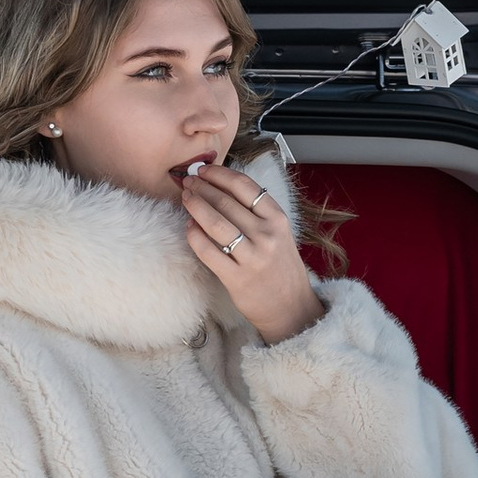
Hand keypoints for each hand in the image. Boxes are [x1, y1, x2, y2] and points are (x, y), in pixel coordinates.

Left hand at [180, 158, 324, 341]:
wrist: (291, 307)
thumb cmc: (280, 266)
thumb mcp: (279, 233)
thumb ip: (256, 213)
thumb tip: (221, 187)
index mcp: (278, 219)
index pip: (244, 187)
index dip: (220, 174)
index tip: (204, 170)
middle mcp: (267, 235)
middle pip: (226, 202)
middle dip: (202, 188)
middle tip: (188, 182)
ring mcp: (252, 257)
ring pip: (215, 223)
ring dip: (195, 206)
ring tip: (186, 198)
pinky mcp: (236, 278)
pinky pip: (208, 251)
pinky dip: (194, 236)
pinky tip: (188, 227)